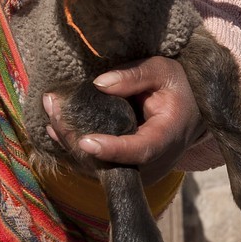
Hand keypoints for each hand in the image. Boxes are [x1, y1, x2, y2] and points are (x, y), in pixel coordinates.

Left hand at [44, 56, 205, 185]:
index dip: (112, 149)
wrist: (189, 110)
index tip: (86, 141)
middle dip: (76, 137)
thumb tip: (98, 84)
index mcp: (167, 138)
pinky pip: (95, 163)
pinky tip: (54, 126)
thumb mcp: (163, 71)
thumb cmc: (176, 87)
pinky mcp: (125, 169)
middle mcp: (153, 162)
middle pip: (110, 162)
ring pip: (98, 165)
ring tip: (50, 108)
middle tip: (52, 106)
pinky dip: (73, 145)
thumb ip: (134, 75)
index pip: (140, 151)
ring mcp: (138, 170)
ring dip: (69, 139)